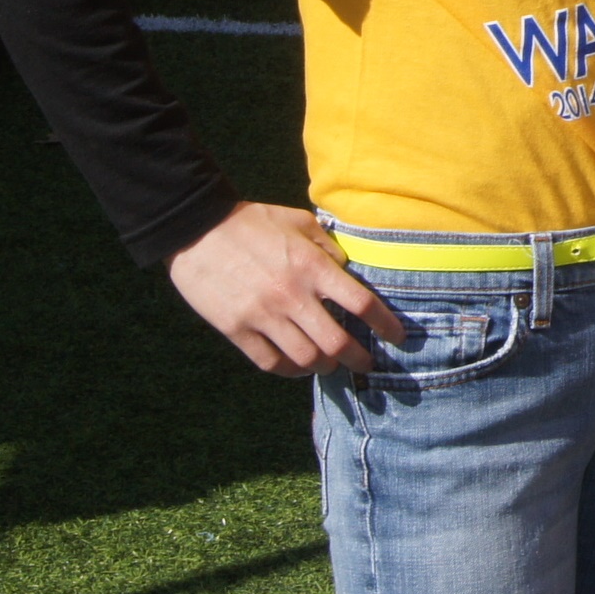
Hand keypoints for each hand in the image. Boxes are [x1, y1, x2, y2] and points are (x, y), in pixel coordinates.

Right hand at [166, 201, 405, 376]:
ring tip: (331, 365)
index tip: (398, 337)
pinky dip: (290, 370)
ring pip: (305, 358)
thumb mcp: (299, 222)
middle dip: (357, 358)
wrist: (196, 229)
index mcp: (312, 267)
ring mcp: (262, 316)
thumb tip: (347, 270)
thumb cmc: (253, 222)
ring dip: (325, 367)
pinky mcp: (236, 329)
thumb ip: (328, 247)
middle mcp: (291, 296)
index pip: (361, 304)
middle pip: (336, 342)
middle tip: (366, 364)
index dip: (385, 325)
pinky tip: (298, 367)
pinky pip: (270, 362)